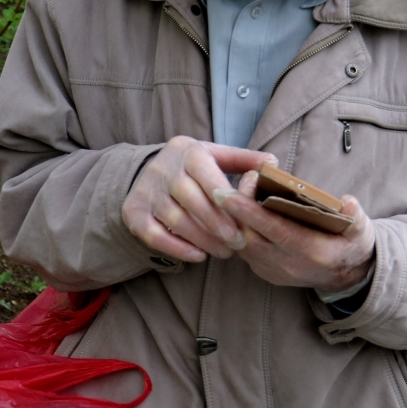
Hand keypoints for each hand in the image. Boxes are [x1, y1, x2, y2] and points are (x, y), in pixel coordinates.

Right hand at [122, 137, 274, 263]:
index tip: (244, 219)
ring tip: (224, 252)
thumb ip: (245, 160)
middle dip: (217, 224)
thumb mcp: (217, 155)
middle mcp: (163, 168)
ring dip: (202, 239)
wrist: (150, 170)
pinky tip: (199, 256)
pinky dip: (177, 248)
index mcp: (187, 151)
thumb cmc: (195, 167)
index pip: (206, 174)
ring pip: (175, 219)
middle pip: (190, 199)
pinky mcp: (133, 212)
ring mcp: (146, 190)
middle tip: (238, 243)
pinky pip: (154, 235)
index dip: (225, 198)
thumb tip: (273, 166)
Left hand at [217, 171, 375, 291]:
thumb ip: (355, 215)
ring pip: (242, 244)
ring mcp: (275, 271)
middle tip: (235, 183)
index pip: (274, 230)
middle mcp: (289, 265)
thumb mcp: (361, 229)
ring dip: (234, 220)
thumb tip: (347, 202)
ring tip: (236, 193)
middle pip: (249, 236)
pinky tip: (239, 212)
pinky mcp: (266, 273)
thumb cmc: (351, 245)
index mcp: (313, 251)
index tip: (227, 193)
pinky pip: (244, 251)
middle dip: (235, 210)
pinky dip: (238, 230)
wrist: (347, 276)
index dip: (248, 211)